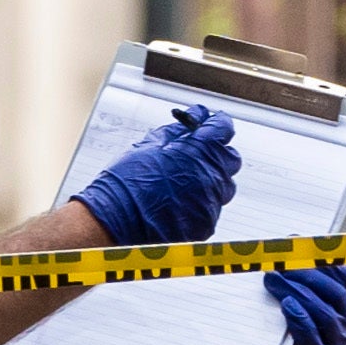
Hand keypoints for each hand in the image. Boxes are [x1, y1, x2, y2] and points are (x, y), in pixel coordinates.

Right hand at [77, 105, 242, 248]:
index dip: (216, 124)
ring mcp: (211, 202)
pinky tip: (177, 204)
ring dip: (209, 181)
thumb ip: (175, 132)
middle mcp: (211, 176)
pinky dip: (200, 204)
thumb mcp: (149, 146)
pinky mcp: (206, 224)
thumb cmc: (126, 183)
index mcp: (199, 151)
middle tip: (196, 156)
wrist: (115, 221)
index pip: (223, 127)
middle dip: (216, 154)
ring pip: (222, 187)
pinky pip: (211, 209)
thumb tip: (191, 120)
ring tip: (182, 184)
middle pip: (229, 159)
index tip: (210, 125)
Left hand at [271, 261, 345, 344]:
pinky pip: (312, 337)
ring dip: (297, 293)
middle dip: (306, 275)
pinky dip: (299, 319)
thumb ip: (341, 275)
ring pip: (324, 313)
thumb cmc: (302, 322)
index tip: (299, 246)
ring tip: (274, 279)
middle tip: (280, 263)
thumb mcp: (320, 296)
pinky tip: (287, 305)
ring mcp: (337, 343)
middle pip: (335, 293)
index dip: (323, 261)